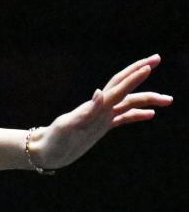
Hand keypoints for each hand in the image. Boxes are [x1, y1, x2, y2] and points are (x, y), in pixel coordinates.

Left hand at [28, 54, 172, 170]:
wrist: (43, 152)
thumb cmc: (54, 140)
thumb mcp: (69, 126)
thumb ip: (87, 110)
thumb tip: (100, 91)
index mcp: (95, 107)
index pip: (118, 87)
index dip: (133, 76)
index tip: (149, 65)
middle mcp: (100, 109)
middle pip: (125, 87)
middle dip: (140, 73)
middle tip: (158, 59)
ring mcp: (101, 117)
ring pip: (129, 103)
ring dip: (148, 99)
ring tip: (169, 100)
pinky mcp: (100, 127)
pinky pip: (122, 118)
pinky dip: (136, 114)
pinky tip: (151, 115)